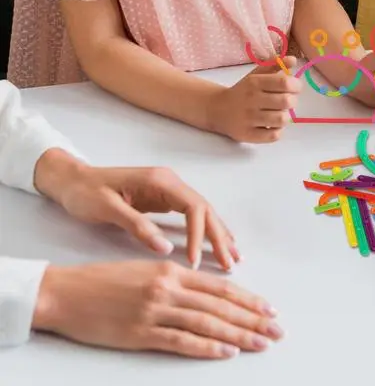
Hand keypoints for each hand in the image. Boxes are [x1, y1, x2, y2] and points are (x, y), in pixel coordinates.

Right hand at [33, 261, 281, 358]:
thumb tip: (208, 293)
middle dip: (252, 318)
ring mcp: (155, 310)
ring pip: (207, 322)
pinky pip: (181, 341)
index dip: (247, 299)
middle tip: (277, 329)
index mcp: (172, 270)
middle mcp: (169, 287)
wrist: (67, 292)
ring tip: (261, 342)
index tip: (269, 308)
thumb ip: (178, 281)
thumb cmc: (105, 281)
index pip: (220, 287)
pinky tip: (226, 352)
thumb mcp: (146, 271)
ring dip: (238, 334)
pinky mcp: (141, 333)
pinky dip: (207, 347)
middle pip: (220, 305)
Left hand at [35, 152, 237, 270]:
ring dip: (219, 234)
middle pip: (205, 209)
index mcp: (161, 181)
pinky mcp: (165, 200)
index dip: (199, 235)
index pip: (193, 207)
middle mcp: (171, 183)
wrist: (72, 180)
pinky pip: (194, 215)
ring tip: (233, 256)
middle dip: (219, 236)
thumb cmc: (86, 193)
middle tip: (231, 264)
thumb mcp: (107, 209)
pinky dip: (207, 229)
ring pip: (204, 212)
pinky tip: (218, 241)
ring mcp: (170, 190)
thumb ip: (137, 226)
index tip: (195, 262)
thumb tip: (166, 248)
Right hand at [205, 57, 300, 142]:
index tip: (295, 87)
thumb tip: (293, 59)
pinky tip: (272, 125)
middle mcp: (251, 100)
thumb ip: (275, 65)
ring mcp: (249, 119)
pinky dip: (278, 131)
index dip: (296, 85)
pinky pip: (273, 136)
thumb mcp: (256, 75)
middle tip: (287, 101)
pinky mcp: (247, 135)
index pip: (284, 83)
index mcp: (255, 82)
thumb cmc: (243, 91)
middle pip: (286, 101)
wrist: (217, 109)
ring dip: (285, 116)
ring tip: (279, 113)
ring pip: (281, 119)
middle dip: (292, 101)